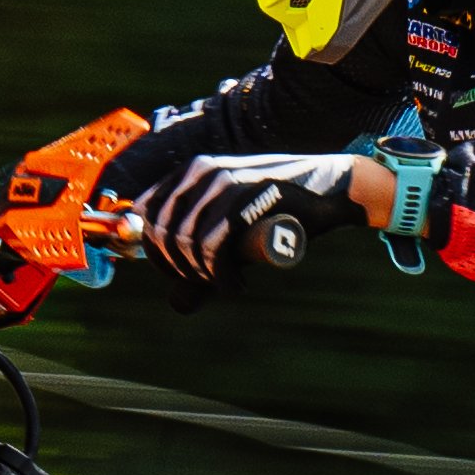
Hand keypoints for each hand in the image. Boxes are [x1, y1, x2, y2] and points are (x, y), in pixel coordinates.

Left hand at [133, 150, 382, 279]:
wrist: (331, 189)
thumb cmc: (280, 213)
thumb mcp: (235, 226)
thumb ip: (204, 261)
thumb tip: (176, 303)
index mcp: (190, 170)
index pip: (143, 212)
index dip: (153, 251)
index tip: (179, 273)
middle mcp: (200, 170)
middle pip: (162, 231)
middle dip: (179, 268)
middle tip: (209, 282)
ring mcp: (223, 181)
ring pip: (185, 240)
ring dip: (202, 275)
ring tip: (228, 283)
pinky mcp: (245, 198)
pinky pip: (214, 246)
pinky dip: (222, 276)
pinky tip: (237, 285)